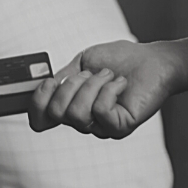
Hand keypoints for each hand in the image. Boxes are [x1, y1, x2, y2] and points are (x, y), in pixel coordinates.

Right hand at [28, 40, 180, 138]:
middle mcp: (84, 120)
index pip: (40, 121)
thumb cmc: (119, 60)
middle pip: (56, 114)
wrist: (150, 60)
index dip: (37, 102)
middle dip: (70, 86)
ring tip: (107, 76)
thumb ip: (60, 77)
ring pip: (77, 114)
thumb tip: (42, 84)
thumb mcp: (81, 63)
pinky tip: (120, 83)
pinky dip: (109, 90)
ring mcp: (101, 127)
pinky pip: (100, 111)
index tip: (51, 81)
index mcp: (71, 106)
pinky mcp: (119, 127)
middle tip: (89, 74)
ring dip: (91, 86)